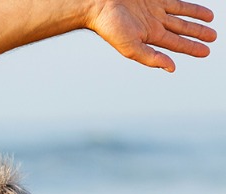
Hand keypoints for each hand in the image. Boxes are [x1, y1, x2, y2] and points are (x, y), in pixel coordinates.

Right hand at [89, 0, 215, 70]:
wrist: (98, 4)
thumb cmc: (109, 26)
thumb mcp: (130, 47)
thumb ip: (151, 58)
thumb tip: (171, 68)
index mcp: (149, 37)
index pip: (176, 44)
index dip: (192, 48)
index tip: (206, 52)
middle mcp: (154, 24)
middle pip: (181, 29)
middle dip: (197, 34)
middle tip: (212, 37)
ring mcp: (155, 9)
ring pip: (181, 14)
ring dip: (195, 17)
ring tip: (210, 20)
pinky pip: (174, 0)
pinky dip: (186, 5)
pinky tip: (192, 6)